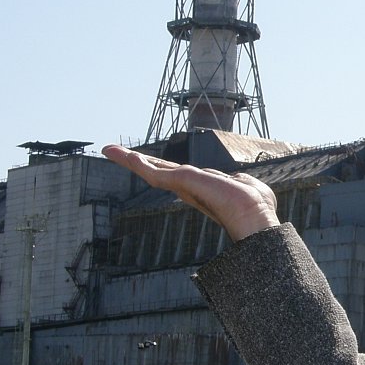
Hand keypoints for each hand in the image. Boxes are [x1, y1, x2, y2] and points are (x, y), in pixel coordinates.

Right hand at [101, 145, 279, 241]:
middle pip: (157, 171)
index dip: (158, 167)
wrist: (253, 214)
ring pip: (151, 170)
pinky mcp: (181, 182)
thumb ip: (238, 183)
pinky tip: (123, 156)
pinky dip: (136, 163)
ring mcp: (183, 185)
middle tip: (112, 152)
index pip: (174, 174)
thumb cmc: (255, 205)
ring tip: (110, 151)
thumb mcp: (244, 187)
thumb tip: (240, 182)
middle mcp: (188, 187)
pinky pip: (154, 172)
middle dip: (135, 161)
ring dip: (130, 159)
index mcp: (200, 188)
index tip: (144, 161)